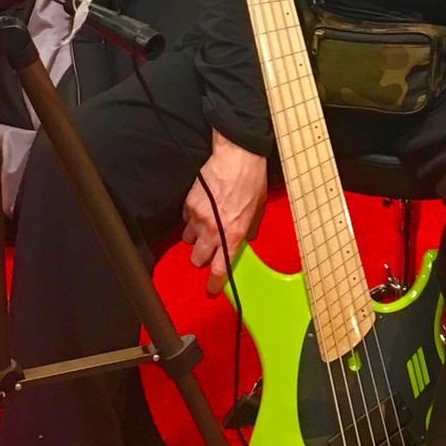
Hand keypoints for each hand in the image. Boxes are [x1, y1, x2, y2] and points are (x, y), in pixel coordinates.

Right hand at [182, 130, 267, 296]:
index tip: (211, 289)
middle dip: (202, 259)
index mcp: (234, 234)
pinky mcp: (189, 204)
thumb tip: (246, 239)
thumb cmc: (252, 181)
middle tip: (209, 251)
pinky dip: (192, 219)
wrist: (237, 156)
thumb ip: (250, 229)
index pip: (220, 269)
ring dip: (196, 238)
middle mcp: (214, 230)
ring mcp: (198, 218)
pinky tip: (203, 208)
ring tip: (206, 226)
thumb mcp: (259, 209)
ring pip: (188, 241)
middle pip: (197, 260)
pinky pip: (186, 220)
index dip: (214, 283)